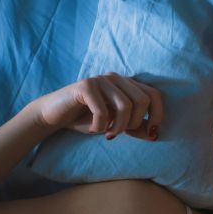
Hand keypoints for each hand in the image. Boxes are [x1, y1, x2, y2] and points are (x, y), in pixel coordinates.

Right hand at [34, 73, 163, 140]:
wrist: (55, 115)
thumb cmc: (87, 119)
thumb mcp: (115, 125)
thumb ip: (135, 128)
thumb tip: (155, 135)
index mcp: (127, 84)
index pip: (154, 95)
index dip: (157, 115)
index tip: (151, 134)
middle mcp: (116, 78)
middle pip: (142, 101)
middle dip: (135, 124)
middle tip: (119, 133)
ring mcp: (101, 79)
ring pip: (125, 106)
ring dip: (118, 127)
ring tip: (107, 133)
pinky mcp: (86, 85)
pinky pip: (103, 111)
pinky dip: (101, 126)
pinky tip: (94, 129)